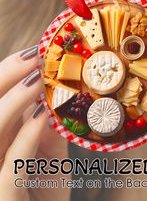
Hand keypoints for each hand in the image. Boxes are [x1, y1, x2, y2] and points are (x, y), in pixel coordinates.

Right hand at [0, 46, 70, 200]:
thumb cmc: (45, 190)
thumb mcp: (47, 156)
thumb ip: (45, 130)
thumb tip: (49, 98)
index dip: (6, 74)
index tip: (31, 54)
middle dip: (6, 76)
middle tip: (33, 56)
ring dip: (14, 99)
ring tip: (38, 77)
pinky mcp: (4, 197)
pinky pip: (12, 163)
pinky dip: (26, 134)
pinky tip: (41, 114)